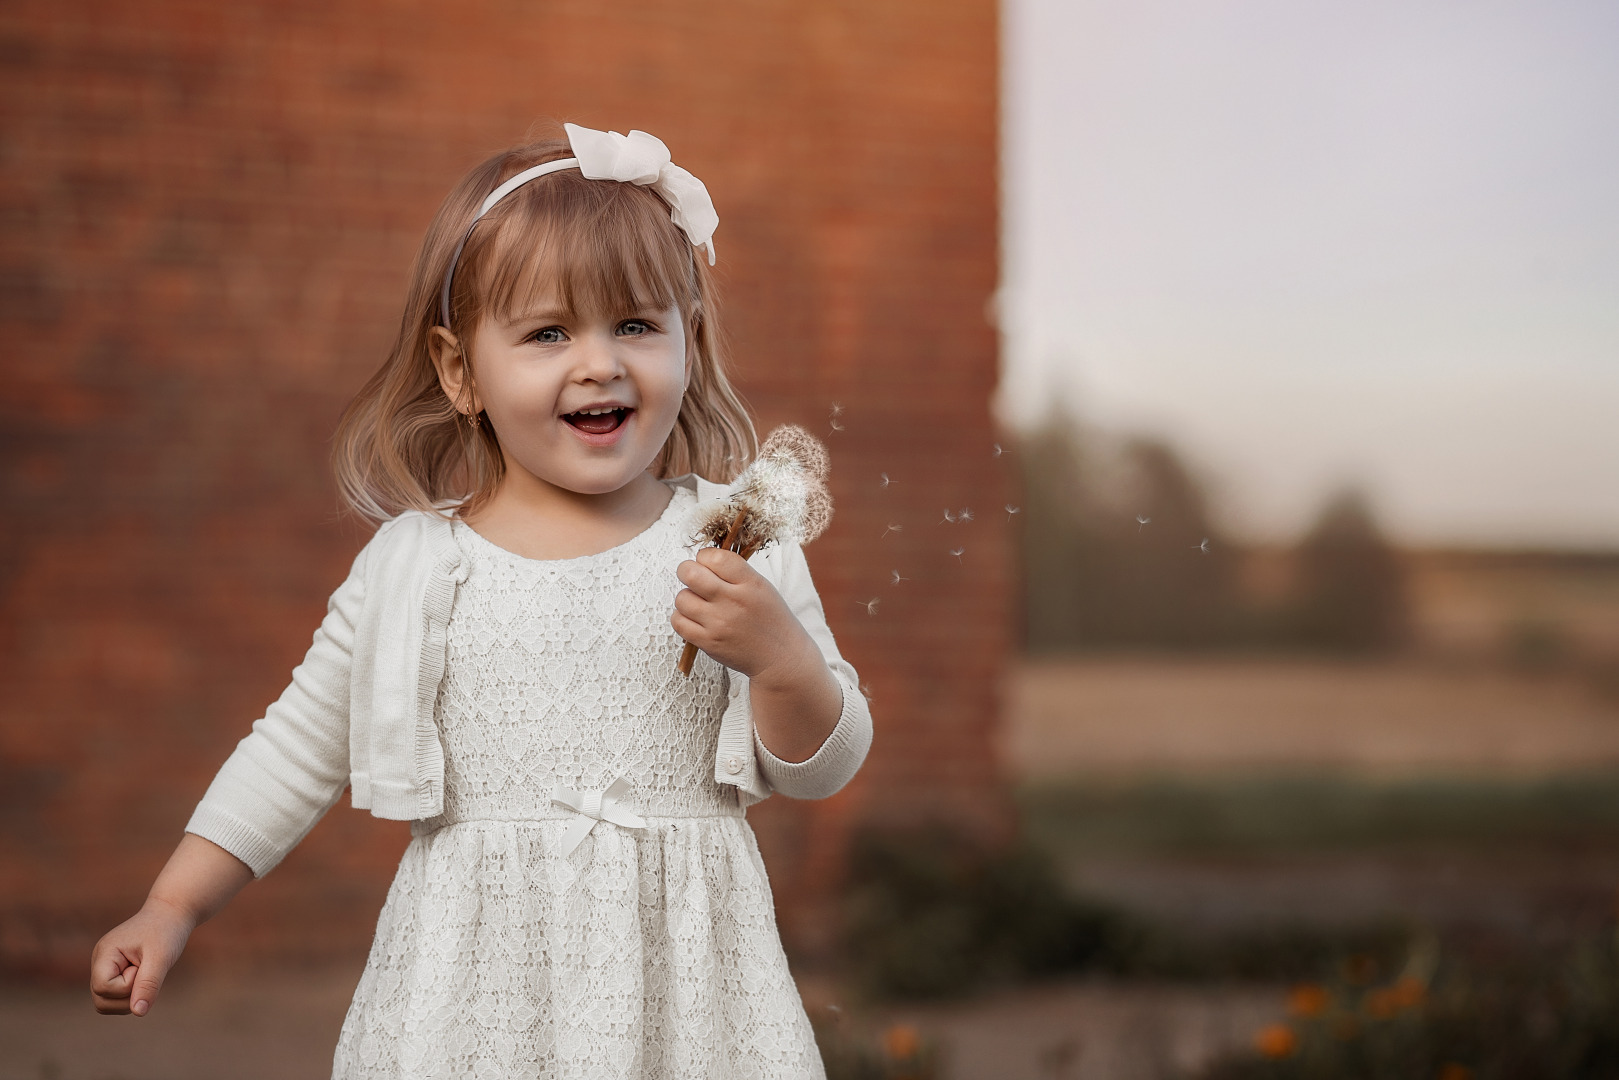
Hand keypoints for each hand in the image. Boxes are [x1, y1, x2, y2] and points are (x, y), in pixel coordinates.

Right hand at [90, 897, 194, 1015]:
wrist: (172, 913)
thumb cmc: (167, 931)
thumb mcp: (161, 957)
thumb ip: (148, 985)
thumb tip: (138, 1012)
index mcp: (104, 953)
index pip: (103, 987)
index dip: (127, 985)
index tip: (145, 966)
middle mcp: (99, 962)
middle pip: (101, 1001)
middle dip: (129, 996)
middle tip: (149, 972)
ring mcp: (105, 968)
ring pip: (107, 1003)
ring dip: (131, 997)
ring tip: (148, 973)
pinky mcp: (114, 973)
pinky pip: (116, 997)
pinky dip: (133, 993)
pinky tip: (146, 976)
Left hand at [673, 548, 818, 682]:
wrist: (780, 657)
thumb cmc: (770, 619)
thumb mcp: (762, 587)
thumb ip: (734, 572)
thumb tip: (701, 559)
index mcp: (750, 584)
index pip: (715, 557)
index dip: (705, 556)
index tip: (707, 564)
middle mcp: (733, 602)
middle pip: (690, 574)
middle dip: (687, 571)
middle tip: (694, 578)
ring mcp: (719, 624)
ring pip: (681, 598)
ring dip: (687, 597)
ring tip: (699, 603)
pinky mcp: (708, 643)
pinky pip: (678, 622)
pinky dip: (682, 617)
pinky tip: (695, 618)